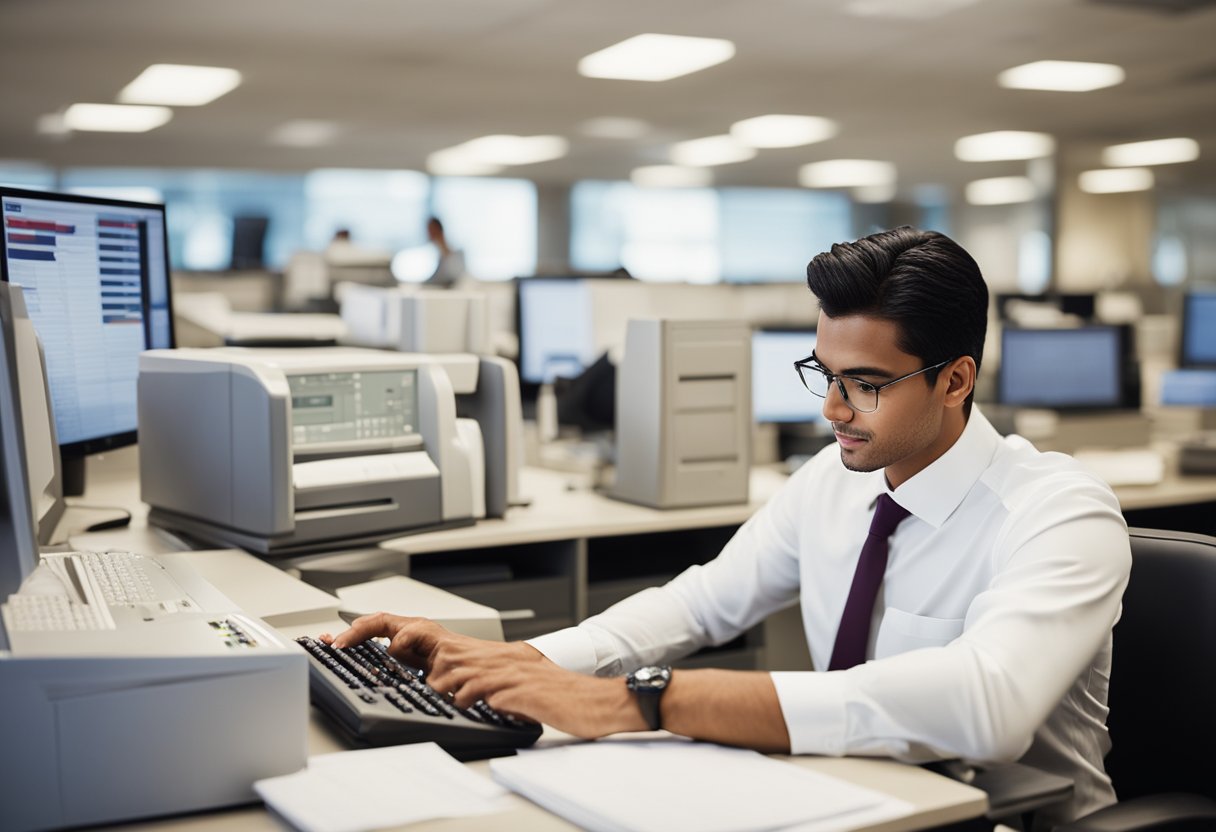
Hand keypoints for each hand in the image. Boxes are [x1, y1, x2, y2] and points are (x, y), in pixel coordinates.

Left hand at [320, 612, 645, 737]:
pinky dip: (464, 698)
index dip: (374, 627)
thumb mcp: (496, 683)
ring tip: (452, 694)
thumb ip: (462, 679)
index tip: (340, 636)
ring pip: (443, 668)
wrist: (592, 699)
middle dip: (379, 635)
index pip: (415, 630)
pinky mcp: (511, 686)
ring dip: (435, 684)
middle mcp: (479, 653)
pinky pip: (473, 690)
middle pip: (419, 634)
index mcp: (472, 652)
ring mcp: (495, 667)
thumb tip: (428, 685)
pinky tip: (472, 704)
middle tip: (345, 642)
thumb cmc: (546, 694)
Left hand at [434, 658, 646, 739]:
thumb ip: (509, 689)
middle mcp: (515, 664)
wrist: (604, 704)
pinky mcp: (528, 694)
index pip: (470, 653)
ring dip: (453, 687)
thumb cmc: (573, 701)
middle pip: (464, 659)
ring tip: (446, 697)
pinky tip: (471, 706)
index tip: (429, 672)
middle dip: (440, 672)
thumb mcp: (534, 690)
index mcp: (515, 661)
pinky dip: (476, 700)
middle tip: (428, 686)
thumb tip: (486, 699)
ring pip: (471, 673)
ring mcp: (520, 677)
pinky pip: (492, 693)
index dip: (444, 661)